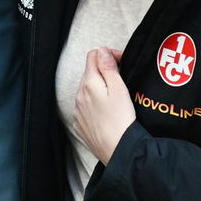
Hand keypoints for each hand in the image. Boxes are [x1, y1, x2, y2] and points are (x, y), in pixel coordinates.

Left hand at [73, 48, 133, 163]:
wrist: (117, 150)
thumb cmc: (122, 119)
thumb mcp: (119, 89)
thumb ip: (108, 67)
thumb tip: (101, 51)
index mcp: (89, 83)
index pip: (93, 55)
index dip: (109, 54)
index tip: (122, 62)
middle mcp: (79, 95)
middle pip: (89, 73)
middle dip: (104, 71)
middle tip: (122, 79)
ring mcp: (78, 111)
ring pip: (86, 91)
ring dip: (98, 88)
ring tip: (115, 98)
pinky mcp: (80, 124)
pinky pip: (85, 107)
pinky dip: (94, 105)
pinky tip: (107, 113)